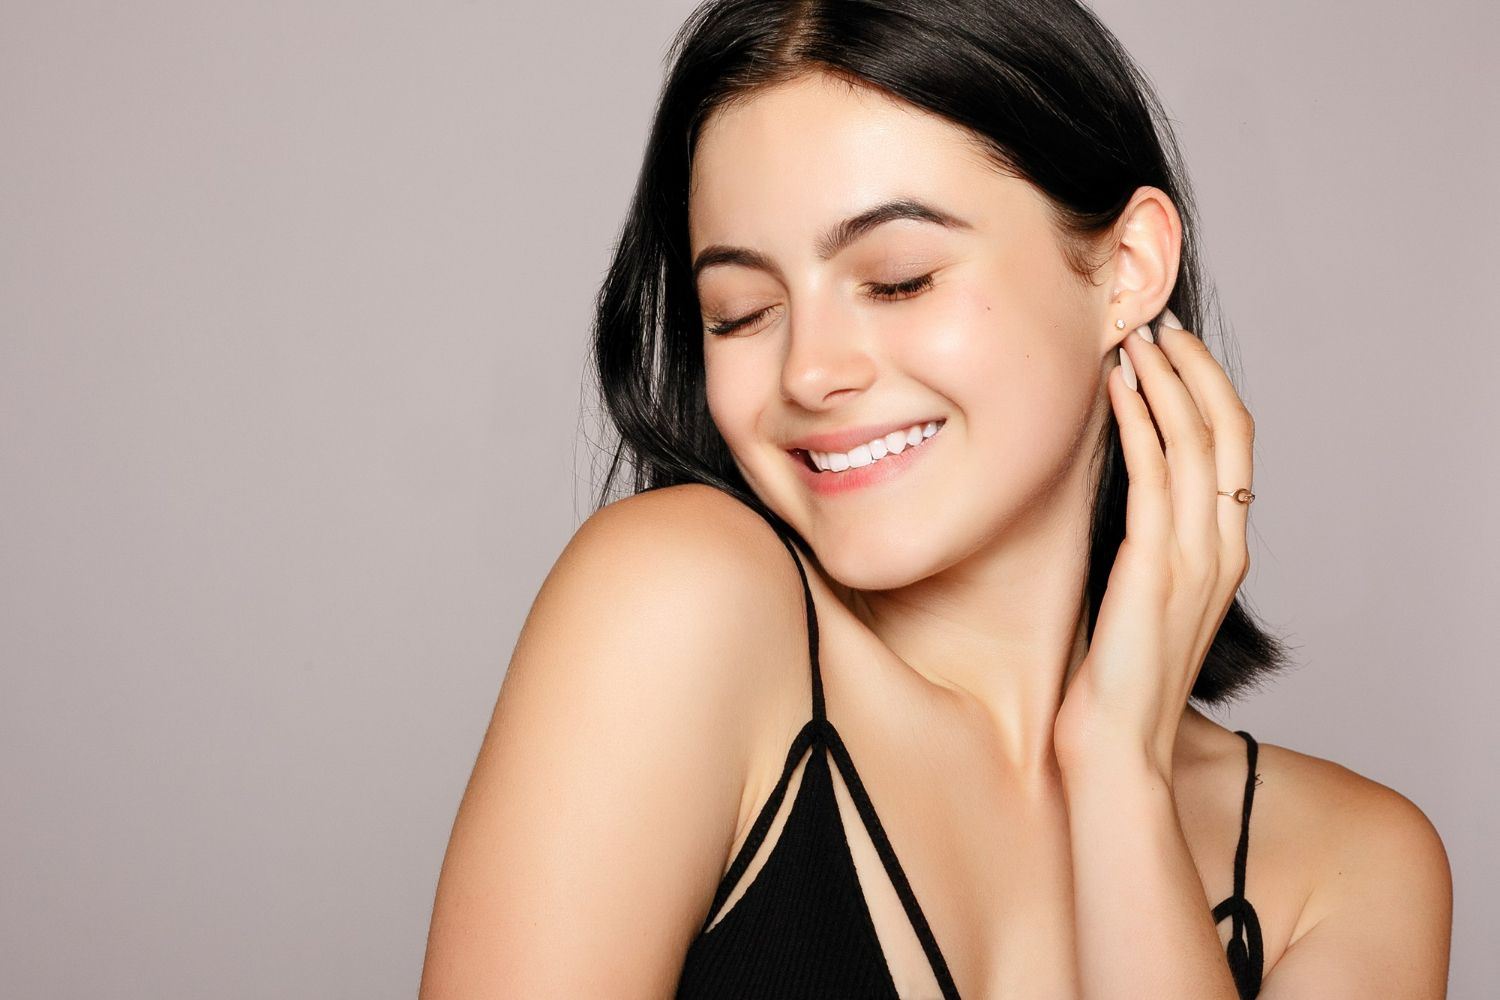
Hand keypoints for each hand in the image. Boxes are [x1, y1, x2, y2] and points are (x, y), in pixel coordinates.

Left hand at [1053, 311, 1254, 779]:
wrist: (1116, 747)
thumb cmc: (1116, 679)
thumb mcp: (1141, 597)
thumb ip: (1146, 544)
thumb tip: (1117, 492)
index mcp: (1224, 553)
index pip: (1233, 449)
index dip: (1208, 390)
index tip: (1171, 349)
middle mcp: (1222, 548)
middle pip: (1228, 430)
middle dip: (1195, 368)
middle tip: (1159, 323)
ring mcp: (1194, 557)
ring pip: (1195, 441)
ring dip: (1165, 380)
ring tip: (1135, 338)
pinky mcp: (1155, 566)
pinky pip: (1154, 473)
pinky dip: (1138, 420)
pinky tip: (1116, 387)